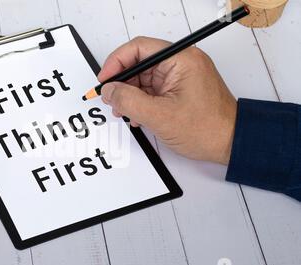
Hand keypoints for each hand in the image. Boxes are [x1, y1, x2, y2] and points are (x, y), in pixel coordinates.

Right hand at [98, 37, 236, 164]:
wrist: (230, 144)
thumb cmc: (207, 129)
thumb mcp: (159, 116)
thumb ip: (129, 101)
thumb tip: (109, 90)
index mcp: (181, 59)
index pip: (139, 48)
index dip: (116, 62)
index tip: (105, 80)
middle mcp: (181, 63)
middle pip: (139, 63)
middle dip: (122, 82)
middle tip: (111, 99)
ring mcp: (180, 77)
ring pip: (143, 78)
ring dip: (130, 95)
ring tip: (124, 112)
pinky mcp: (179, 90)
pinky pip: (152, 90)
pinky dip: (141, 102)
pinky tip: (137, 116)